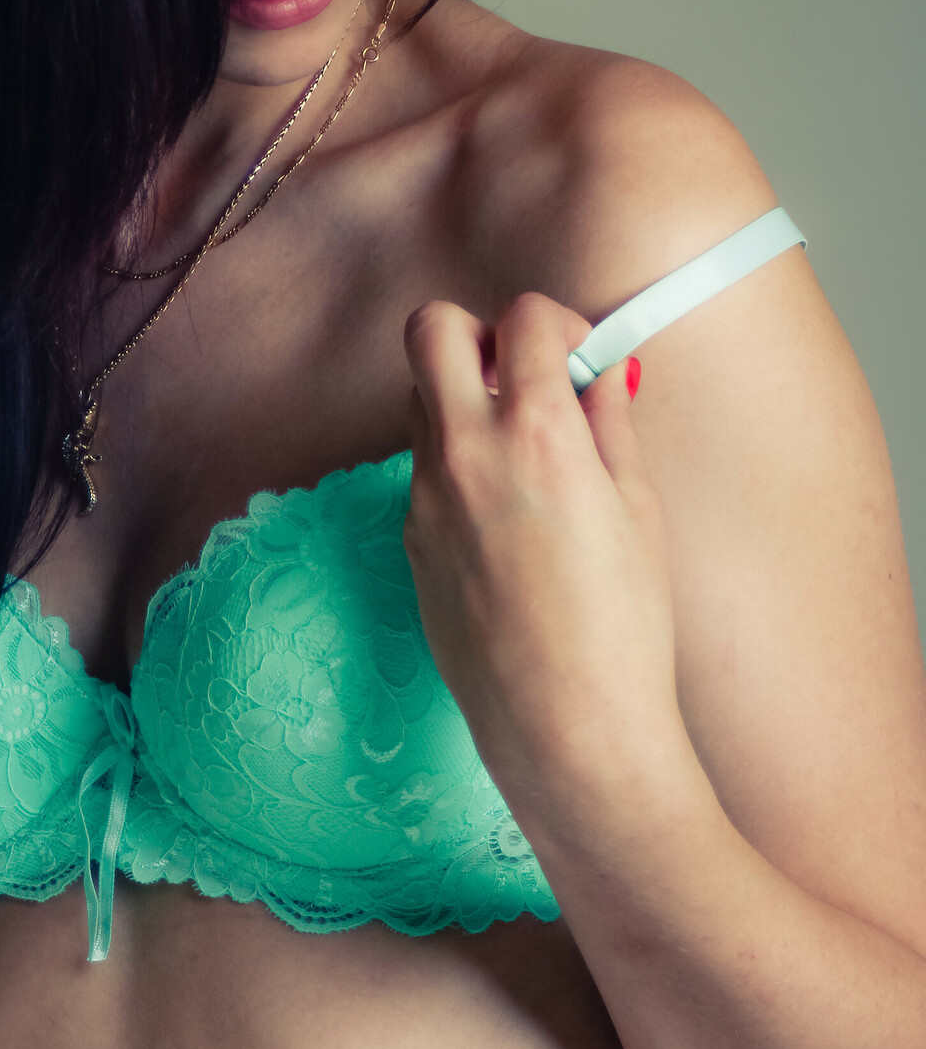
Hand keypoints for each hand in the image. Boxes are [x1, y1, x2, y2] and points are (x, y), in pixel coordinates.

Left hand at [402, 293, 684, 838]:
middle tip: (523, 376)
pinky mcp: (410, 539)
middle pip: (431, 328)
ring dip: (461, 396)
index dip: (559, 323)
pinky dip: (456, 464)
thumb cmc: (622, 630)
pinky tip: (505, 519)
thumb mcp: (639, 512)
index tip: (579, 355)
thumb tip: (598, 373)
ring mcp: (426, 496)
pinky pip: (423, 468)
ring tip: (520, 450)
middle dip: (479, 332)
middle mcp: (466, 451)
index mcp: (537, 434)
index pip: (523, 317)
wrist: (566, 731)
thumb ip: (609, 426)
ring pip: (419, 398)